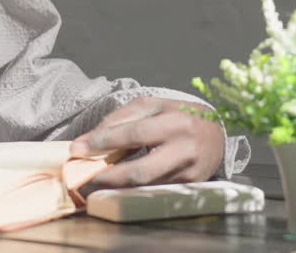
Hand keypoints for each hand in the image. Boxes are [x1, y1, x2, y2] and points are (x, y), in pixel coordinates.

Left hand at [69, 97, 224, 191]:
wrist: (218, 132)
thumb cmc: (178, 114)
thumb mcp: (152, 105)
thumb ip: (121, 118)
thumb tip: (90, 139)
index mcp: (175, 122)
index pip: (133, 134)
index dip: (103, 142)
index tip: (78, 148)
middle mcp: (185, 150)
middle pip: (140, 171)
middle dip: (108, 176)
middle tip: (84, 175)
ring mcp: (189, 173)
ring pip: (146, 186)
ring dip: (117, 186)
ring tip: (95, 180)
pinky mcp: (190, 187)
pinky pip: (155, 190)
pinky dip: (133, 189)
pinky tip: (118, 184)